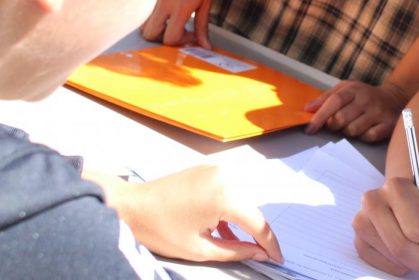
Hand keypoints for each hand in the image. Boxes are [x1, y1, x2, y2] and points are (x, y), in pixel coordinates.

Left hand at [107, 165, 282, 263]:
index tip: (278, 258)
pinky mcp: (207, 170)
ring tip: (242, 244)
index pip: (258, 223)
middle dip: (257, 232)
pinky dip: (230, 210)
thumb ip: (236, 251)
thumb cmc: (159, 228)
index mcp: (225, 194)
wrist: (129, 206)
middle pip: (252, 210)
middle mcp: (226, 176)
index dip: (270, 243)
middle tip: (264, 254)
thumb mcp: (200, 248)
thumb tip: (260, 253)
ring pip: (241, 200)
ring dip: (243, 221)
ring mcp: (217, 170)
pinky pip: (229, 191)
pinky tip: (224, 229)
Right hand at [141, 0, 222, 47]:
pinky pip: (151, 12)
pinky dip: (159, 19)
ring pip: (146, 24)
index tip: (193, 36)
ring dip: (159, 29)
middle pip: (149, 34)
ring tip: (177, 23)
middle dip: (162, 39)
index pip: (169, 37)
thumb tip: (205, 46)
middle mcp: (165, 3)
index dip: (181, 42)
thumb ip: (203, 26)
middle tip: (181, 33)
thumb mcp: (209, 1)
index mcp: (180, 6)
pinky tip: (174, 14)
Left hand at [304, 80, 408, 141]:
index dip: (320, 116)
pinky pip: (369, 137)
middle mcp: (367, 99)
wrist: (394, 97)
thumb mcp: (344, 89)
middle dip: (334, 126)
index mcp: (354, 89)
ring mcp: (379, 112)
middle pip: (341, 119)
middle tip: (337, 124)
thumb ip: (325, 98)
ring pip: (353, 130)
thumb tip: (306, 109)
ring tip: (352, 125)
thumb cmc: (363, 95)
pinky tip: (366, 130)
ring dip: (348, 132)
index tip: (309, 129)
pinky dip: (364, 137)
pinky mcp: (389, 124)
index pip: (334, 101)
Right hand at [353, 177, 418, 275]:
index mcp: (395, 187)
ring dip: (411, 262)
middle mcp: (372, 202)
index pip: (414, 231)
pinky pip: (382, 266)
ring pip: (392, 259)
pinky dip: (398, 266)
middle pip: (399, 247)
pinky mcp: (358, 241)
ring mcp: (361, 222)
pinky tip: (404, 255)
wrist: (403, 203)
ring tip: (417, 250)